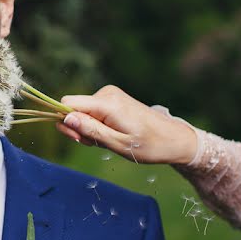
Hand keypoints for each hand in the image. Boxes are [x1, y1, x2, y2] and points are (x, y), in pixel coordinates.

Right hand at [55, 85, 198, 164]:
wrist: (174, 138)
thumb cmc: (150, 145)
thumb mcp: (118, 144)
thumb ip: (91, 130)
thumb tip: (66, 118)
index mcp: (107, 103)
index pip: (67, 103)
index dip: (66, 122)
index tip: (80, 139)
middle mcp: (106, 93)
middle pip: (73, 107)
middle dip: (78, 128)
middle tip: (97, 143)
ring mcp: (110, 94)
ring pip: (81, 110)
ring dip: (88, 128)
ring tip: (109, 140)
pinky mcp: (112, 98)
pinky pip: (91, 110)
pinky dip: (96, 124)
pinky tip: (112, 133)